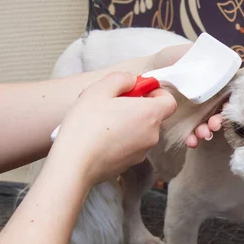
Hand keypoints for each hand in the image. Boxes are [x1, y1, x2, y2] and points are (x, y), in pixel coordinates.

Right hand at [49, 72, 176, 184]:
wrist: (74, 164)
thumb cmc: (87, 125)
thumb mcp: (100, 89)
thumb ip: (121, 79)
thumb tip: (131, 81)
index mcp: (150, 114)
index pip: (169, 101)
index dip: (157, 93)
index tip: (139, 91)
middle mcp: (151, 135)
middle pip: (152, 116)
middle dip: (135, 107)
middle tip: (111, 104)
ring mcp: (141, 153)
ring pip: (140, 132)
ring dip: (126, 124)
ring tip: (100, 122)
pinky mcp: (129, 165)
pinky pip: (129, 146)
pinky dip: (120, 140)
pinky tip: (99, 138)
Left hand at [150, 43, 227, 147]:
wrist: (146, 70)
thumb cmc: (169, 59)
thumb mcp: (188, 51)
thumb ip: (205, 56)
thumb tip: (221, 59)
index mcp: (210, 85)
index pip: (225, 98)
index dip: (228, 105)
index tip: (225, 109)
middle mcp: (204, 100)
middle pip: (217, 114)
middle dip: (217, 122)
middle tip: (213, 125)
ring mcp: (192, 113)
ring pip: (205, 126)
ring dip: (206, 132)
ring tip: (202, 134)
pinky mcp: (179, 122)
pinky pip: (189, 134)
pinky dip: (192, 139)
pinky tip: (190, 141)